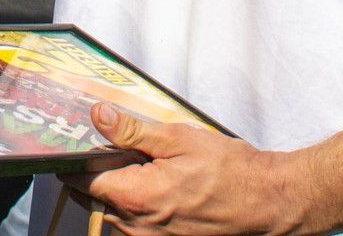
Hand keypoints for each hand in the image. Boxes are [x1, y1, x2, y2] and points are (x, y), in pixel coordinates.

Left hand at [60, 104, 319, 235]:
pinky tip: (154, 183)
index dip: (76, 158)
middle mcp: (137, 226)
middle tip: (110, 147)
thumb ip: (131, 130)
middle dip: (93, 173)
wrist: (266, 201)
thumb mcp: (178, 138)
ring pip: (111, 213)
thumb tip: (98, 116)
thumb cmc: (230, 171)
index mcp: (135, 197)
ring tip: (137, 164)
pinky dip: (133, 205)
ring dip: (114, 190)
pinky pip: (132, 225)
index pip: (81, 180)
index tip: (78, 140)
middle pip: (92, 198)